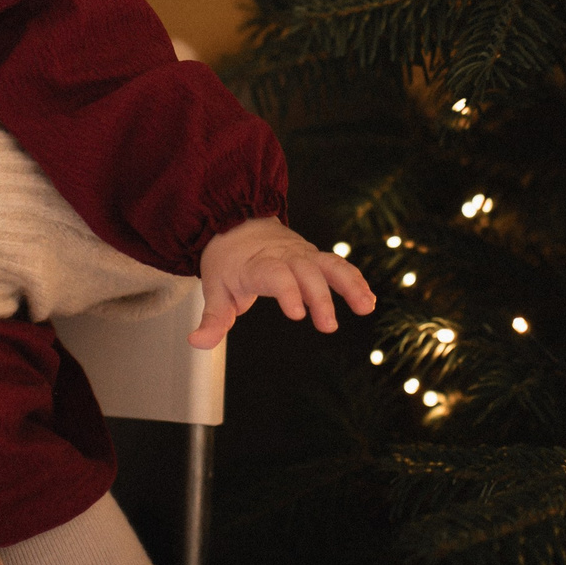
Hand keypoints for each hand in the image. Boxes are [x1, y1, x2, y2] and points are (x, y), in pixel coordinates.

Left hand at [191, 218, 374, 348]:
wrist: (237, 222)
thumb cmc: (227, 260)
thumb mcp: (214, 288)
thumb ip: (213, 318)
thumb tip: (197, 343)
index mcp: (257, 264)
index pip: (275, 274)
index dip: (287, 291)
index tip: (297, 314)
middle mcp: (284, 256)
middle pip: (306, 272)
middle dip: (320, 297)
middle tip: (328, 326)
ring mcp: (303, 254)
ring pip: (330, 264)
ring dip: (349, 285)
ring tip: (365, 306)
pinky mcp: (315, 256)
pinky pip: (338, 265)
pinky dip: (354, 280)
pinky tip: (368, 300)